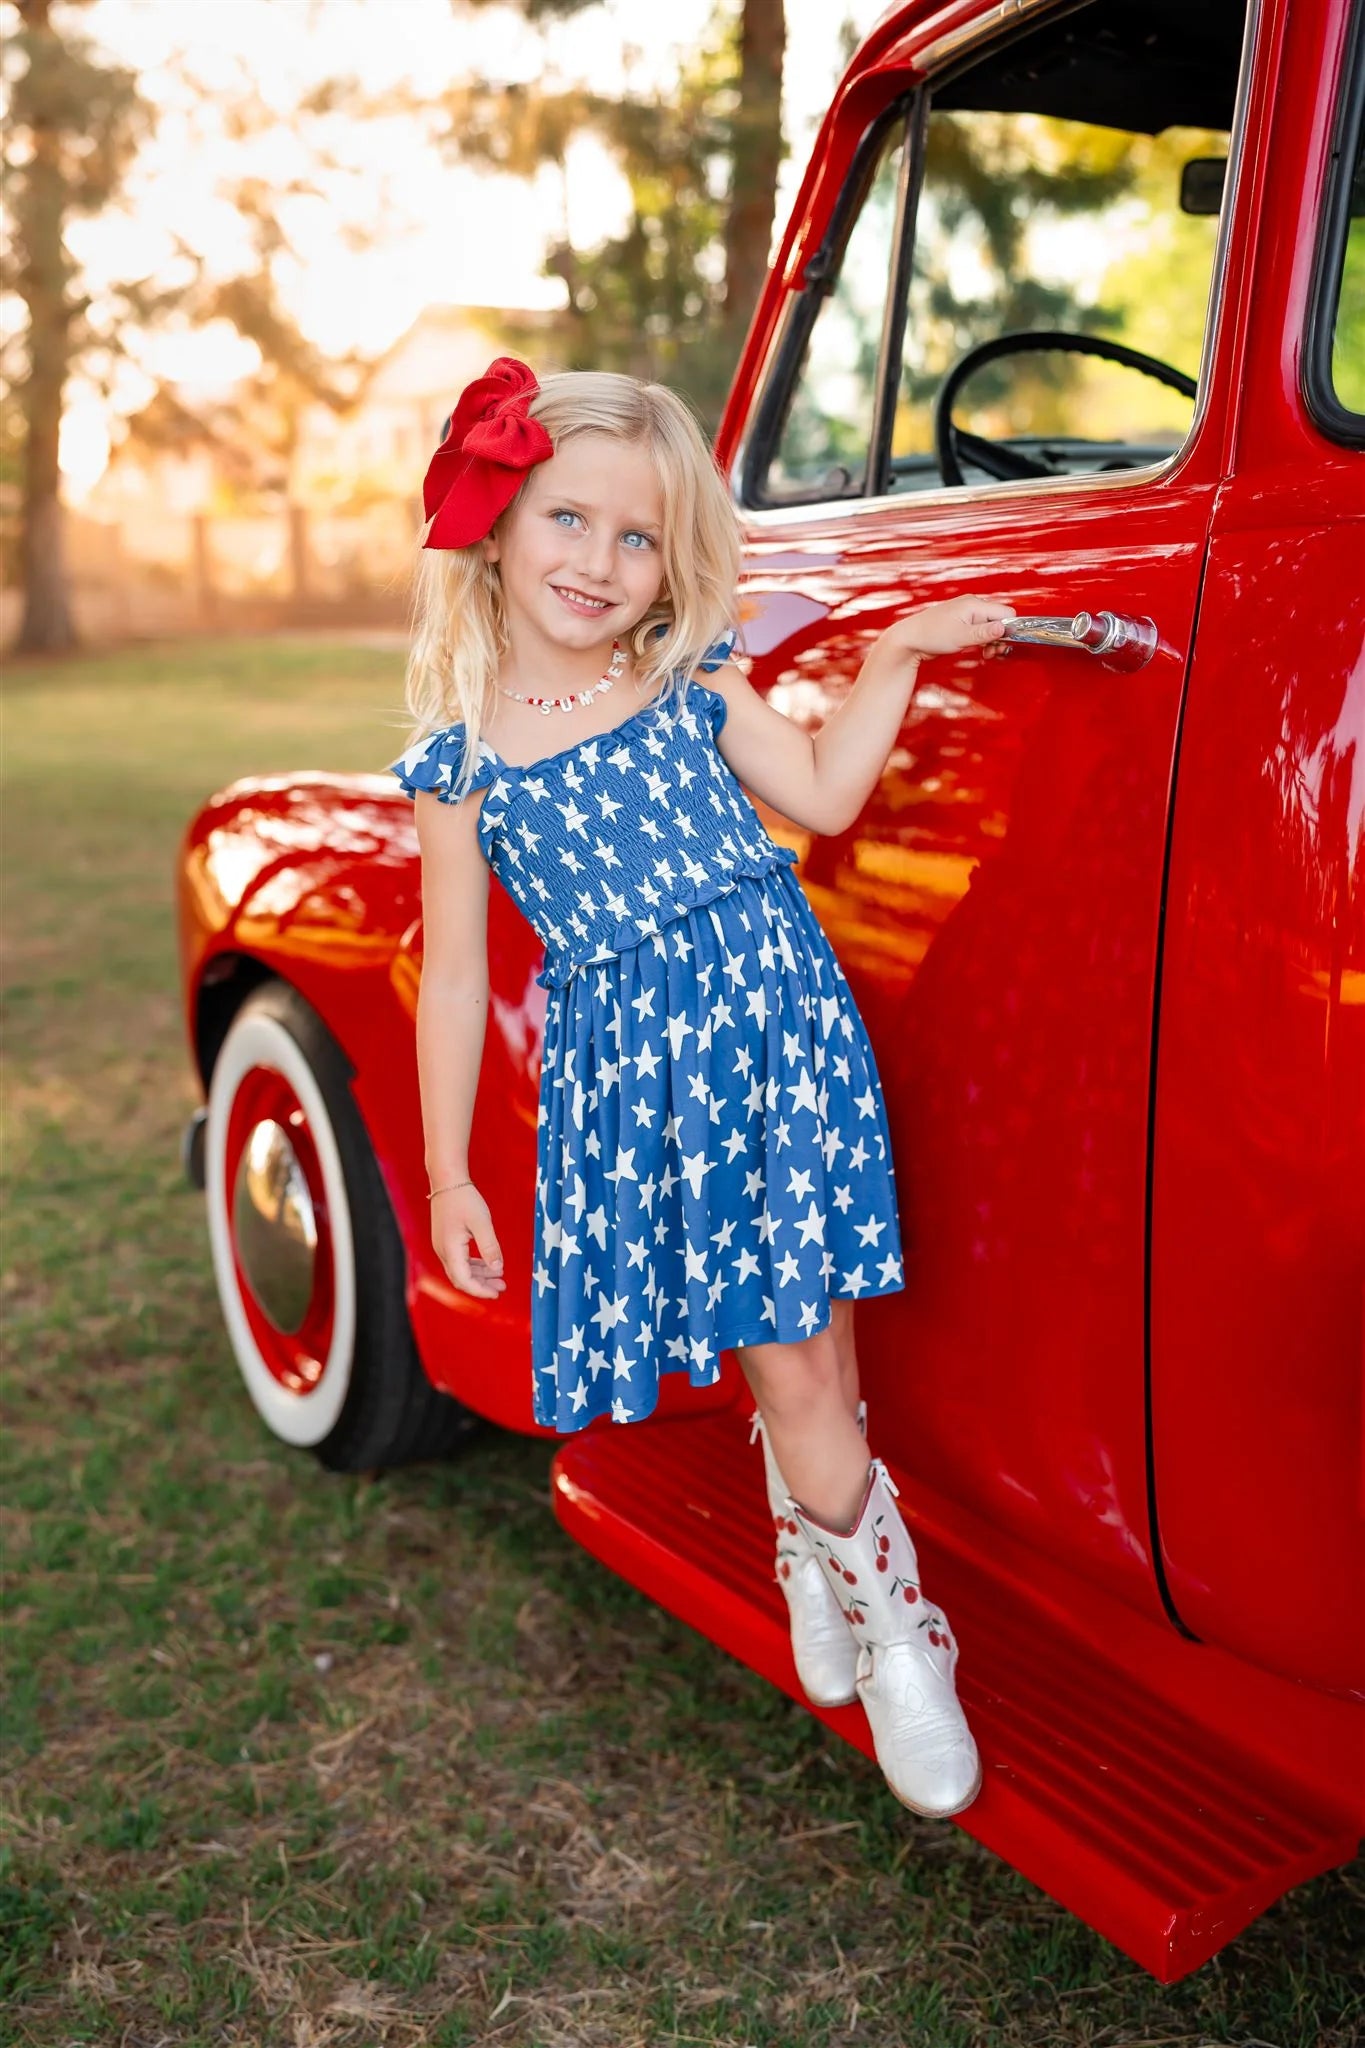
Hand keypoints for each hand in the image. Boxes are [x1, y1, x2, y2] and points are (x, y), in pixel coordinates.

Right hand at [431, 1183, 505, 1299]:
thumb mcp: (482, 1223)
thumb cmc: (464, 1199)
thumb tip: (497, 1269)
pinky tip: (488, 1264)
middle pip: (461, 1279)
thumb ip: (490, 1247)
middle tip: (502, 1287)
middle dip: (481, 1285)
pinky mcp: (445, 1241)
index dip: (480, 1290)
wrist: (447, 1181)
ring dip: (479, 1275)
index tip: (497, 1293)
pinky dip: (473, 1265)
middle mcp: (443, 1251)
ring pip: (460, 1270)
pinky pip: (459, 1261)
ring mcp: (442, 1246)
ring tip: (499, 1277)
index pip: (464, 1280)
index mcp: (450, 1250)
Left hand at [872, 595, 1015, 665]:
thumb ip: (985, 633)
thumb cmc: (930, 635)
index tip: (1003, 644)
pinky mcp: (963, 624)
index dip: (1009, 629)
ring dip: (992, 640)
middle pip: (1000, 619)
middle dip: (1000, 637)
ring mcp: (967, 615)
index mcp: (974, 605)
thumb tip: (1004, 628)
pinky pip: (981, 630)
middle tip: (993, 651)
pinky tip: (980, 649)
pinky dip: (983, 640)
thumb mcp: (961, 636)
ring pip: (991, 626)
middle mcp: (972, 606)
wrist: (909, 638)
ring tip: (985, 652)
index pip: (1005, 613)